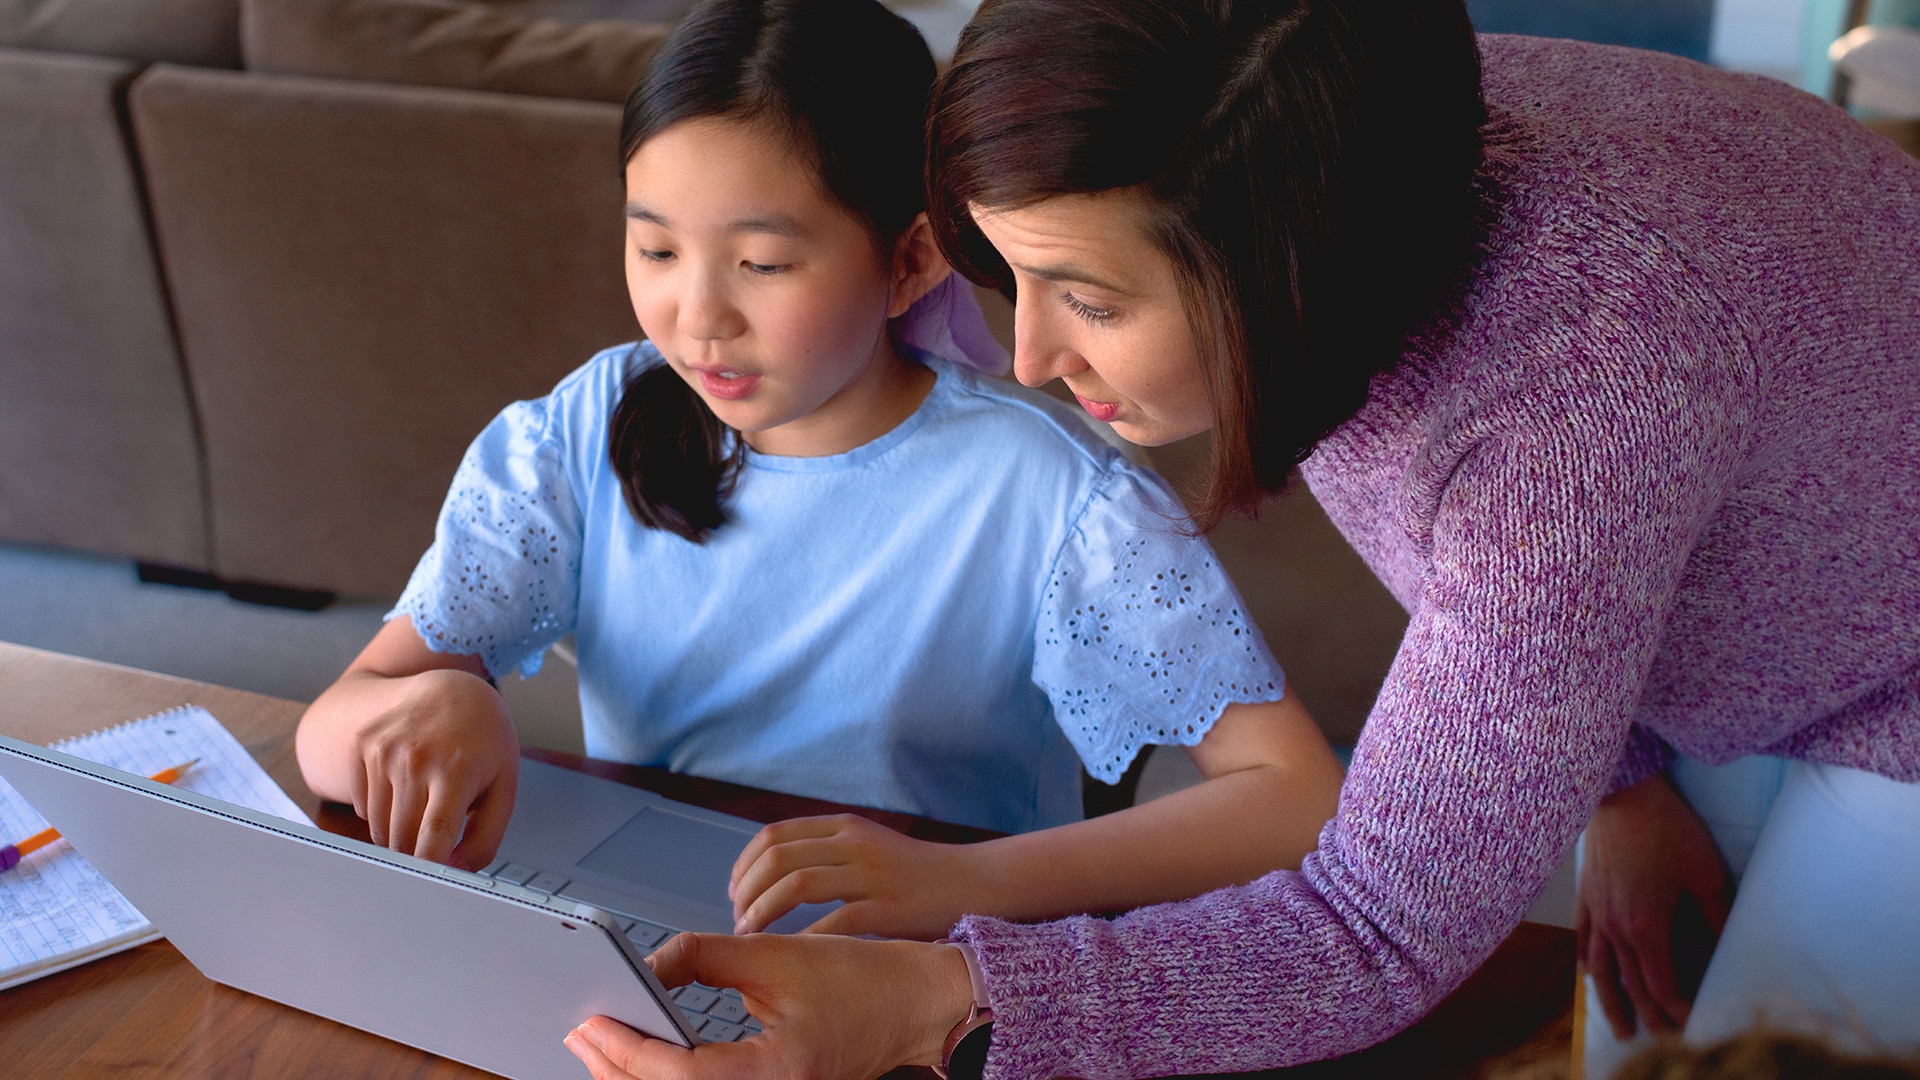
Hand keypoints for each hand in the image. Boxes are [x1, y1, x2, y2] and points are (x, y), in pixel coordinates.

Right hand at [348, 667, 519, 869]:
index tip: (426, 894)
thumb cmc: (483, 744)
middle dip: (418, 853)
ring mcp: (383, 751)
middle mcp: (414, 759)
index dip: (428, 868)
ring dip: (399, 834)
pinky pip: (364, 807)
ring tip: (425, 807)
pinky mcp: (362, 747)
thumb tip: (455, 872)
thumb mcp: (503, 786)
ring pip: (379, 828)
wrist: (451, 691)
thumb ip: (485, 836)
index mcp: (456, 770)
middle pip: (402, 839)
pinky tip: (405, 789)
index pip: (434, 833)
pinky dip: (383, 812)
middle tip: (436, 844)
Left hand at [563, 932, 970, 1079]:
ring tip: (603, 1043)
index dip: (626, 1050)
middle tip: (583, 1032)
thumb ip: (705, 956)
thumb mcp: (775, 954)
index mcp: (776, 1071)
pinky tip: (646, 1057)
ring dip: (638, 1076)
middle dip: (617, 1068)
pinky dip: (668, 1077)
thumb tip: (646, 967)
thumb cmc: (862, 979)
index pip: (677, 1074)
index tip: (593, 1023)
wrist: (915, 1003)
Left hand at [728, 814, 975, 938]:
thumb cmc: (913, 873)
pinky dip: (802, 939)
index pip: (774, 835)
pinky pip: (832, 923)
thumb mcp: (867, 847)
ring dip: (763, 912)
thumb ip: (825, 853)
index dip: (744, 865)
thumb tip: (770, 876)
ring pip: (796, 885)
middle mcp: (854, 844)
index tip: (734, 892)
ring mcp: (871, 874)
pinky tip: (790, 955)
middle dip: (747, 891)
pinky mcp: (888, 908)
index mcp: (843, 827)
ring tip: (751, 935)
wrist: (971, 882)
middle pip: (778, 858)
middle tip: (737, 920)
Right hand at [1575, 772, 1731, 1039]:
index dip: (1678, 1011)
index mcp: (1645, 927)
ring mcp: (1595, 910)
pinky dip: (1585, 961)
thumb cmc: (1667, 828)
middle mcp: (1615, 926)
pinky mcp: (1585, 892)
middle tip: (1662, 1043)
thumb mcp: (1706, 873)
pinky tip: (1588, 972)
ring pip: (1598, 969)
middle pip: (1629, 984)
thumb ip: (1719, 916)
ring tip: (1618, 1027)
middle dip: (1648, 1017)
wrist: (1622, 791)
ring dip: (1610, 1002)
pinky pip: (1581, 937)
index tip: (1694, 1027)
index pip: (1661, 985)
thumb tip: (1731, 949)